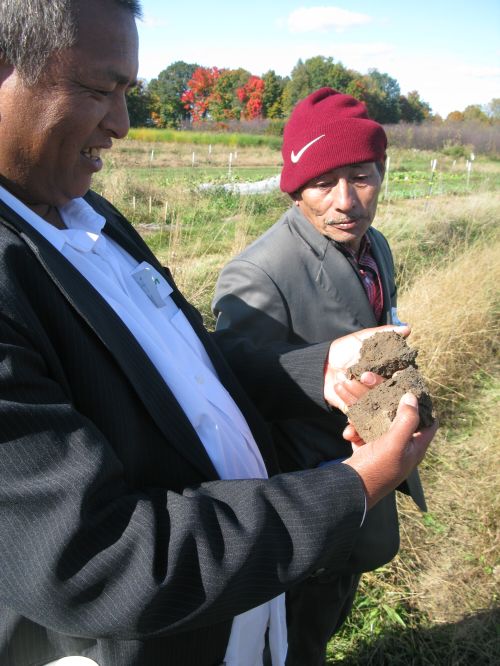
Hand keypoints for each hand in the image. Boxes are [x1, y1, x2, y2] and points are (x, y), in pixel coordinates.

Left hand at [324, 325, 410, 411]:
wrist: (322, 364)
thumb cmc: (345, 349)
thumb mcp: (363, 339)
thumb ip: (384, 334)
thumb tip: (407, 328)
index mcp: (387, 373)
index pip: (398, 378)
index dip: (396, 376)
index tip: (392, 371)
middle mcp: (381, 389)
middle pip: (386, 392)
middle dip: (375, 383)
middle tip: (363, 375)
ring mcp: (368, 401)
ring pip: (370, 401)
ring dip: (357, 390)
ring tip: (343, 378)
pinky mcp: (356, 411)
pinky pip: (356, 411)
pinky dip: (348, 402)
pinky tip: (339, 388)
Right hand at [342, 393, 437, 509]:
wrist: (348, 493)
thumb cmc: (376, 471)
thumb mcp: (395, 445)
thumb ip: (406, 420)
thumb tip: (412, 396)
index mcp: (414, 444)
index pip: (424, 416)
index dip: (417, 398)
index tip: (404, 382)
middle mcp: (401, 444)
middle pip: (392, 410)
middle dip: (376, 392)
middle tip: (363, 376)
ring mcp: (382, 446)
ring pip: (372, 415)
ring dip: (357, 402)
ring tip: (340, 387)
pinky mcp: (366, 449)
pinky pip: (361, 430)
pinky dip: (353, 427)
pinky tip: (347, 432)